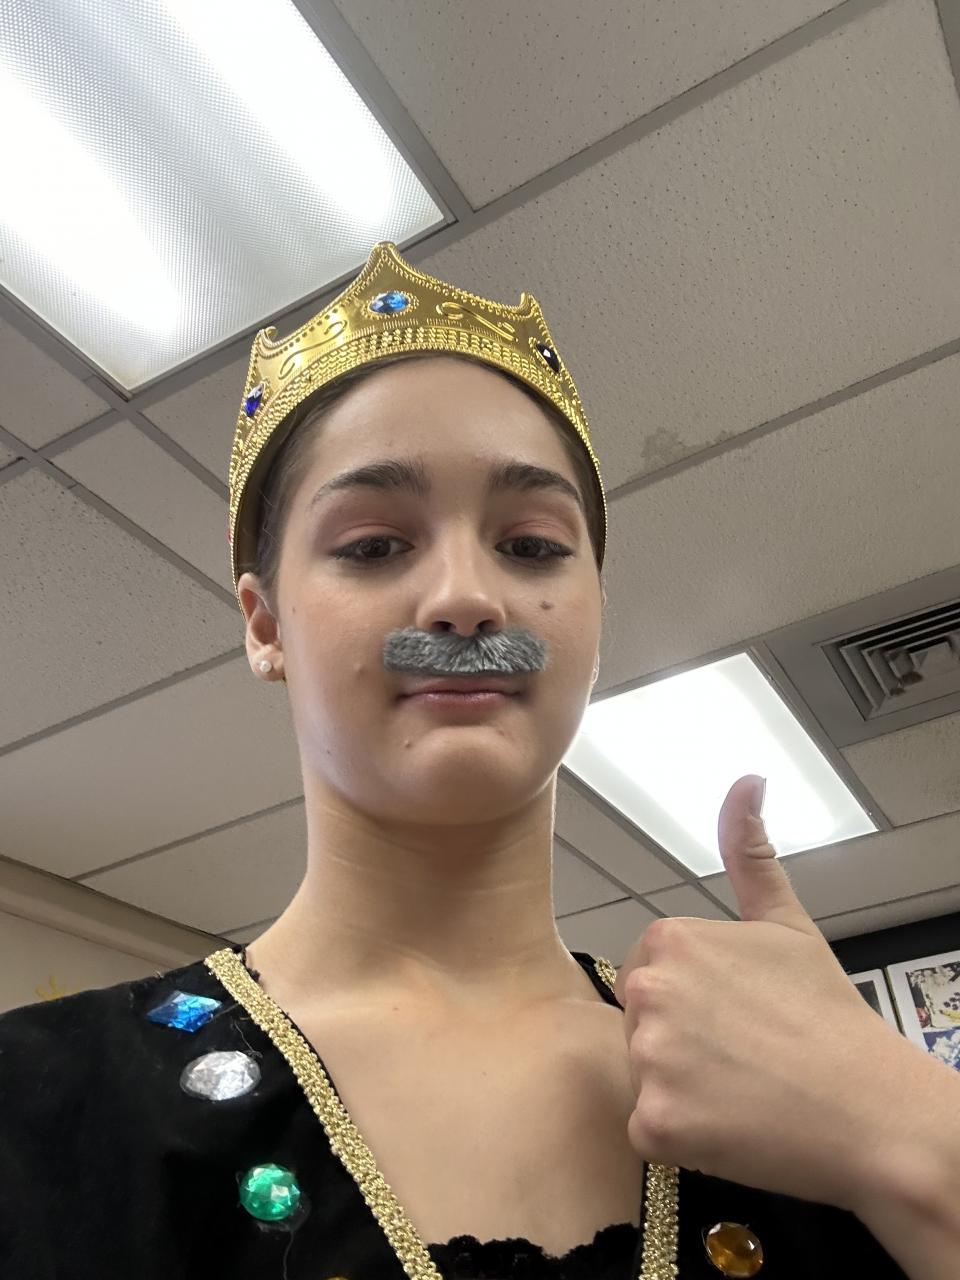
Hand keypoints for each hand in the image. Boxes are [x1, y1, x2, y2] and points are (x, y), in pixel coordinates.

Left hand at [614, 774, 909, 1212]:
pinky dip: (684, 1135)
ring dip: (681, 1087)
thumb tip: (746, 780)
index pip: (649, 972)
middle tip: (743, 1055)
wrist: (873, 1110)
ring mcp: (648, 1059)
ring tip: (741, 1088)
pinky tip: (732, 1124)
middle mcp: (648, 991)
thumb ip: (750, 851)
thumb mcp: (787, 923)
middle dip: (680, 1039)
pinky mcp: (655, 1122)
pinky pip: (650, 1127)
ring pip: (643, 1074)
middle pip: (640, 1021)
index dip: (694, 999)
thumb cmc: (828, 1017)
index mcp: (669, 939)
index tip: (738, 1016)